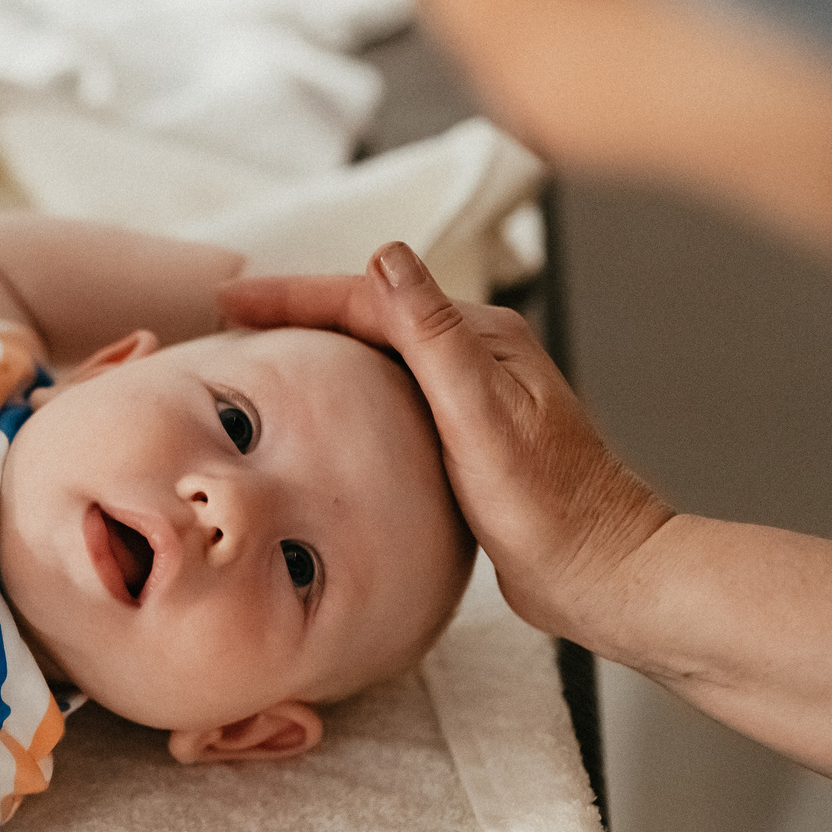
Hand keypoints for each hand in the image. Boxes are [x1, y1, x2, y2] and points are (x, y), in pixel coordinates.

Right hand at [219, 243, 673, 646]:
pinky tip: (321, 411)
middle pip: (370, 316)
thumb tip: (387, 257)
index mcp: (481, 338)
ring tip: (260, 355)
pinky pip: (392, 395)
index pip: (369, 298)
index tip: (231, 299)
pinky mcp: (469, 437)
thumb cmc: (551, 508)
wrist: (603, 574)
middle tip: (228, 319)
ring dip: (319, 346)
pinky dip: (346, 388)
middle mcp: (479, 356)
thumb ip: (433, 336)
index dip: (293, 295)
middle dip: (297, 311)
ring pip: (378, 355)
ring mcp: (474, 396)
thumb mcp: (480, 416)